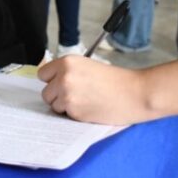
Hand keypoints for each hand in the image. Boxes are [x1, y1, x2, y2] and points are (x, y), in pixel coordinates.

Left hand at [38, 56, 153, 124]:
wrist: (134, 93)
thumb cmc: (116, 80)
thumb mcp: (88, 66)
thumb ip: (69, 72)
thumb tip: (53, 82)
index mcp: (67, 62)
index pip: (43, 74)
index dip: (52, 80)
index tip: (60, 84)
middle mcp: (63, 77)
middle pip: (46, 92)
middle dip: (57, 96)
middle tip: (77, 95)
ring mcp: (67, 95)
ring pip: (54, 105)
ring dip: (65, 106)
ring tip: (85, 101)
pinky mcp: (74, 111)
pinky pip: (65, 115)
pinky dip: (74, 115)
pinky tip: (89, 108)